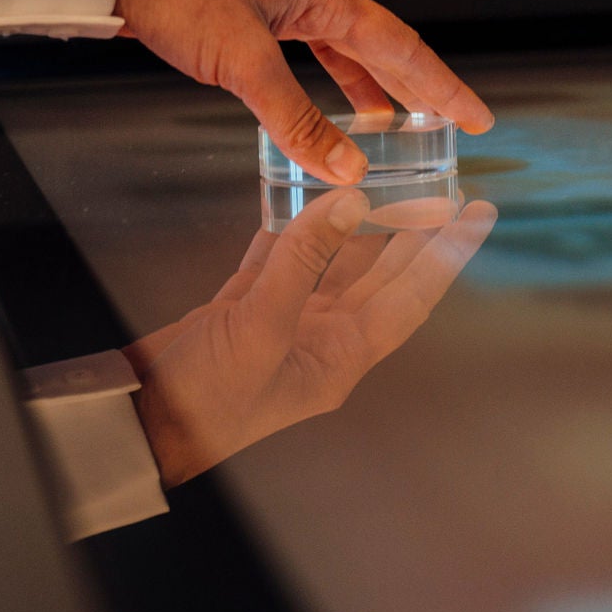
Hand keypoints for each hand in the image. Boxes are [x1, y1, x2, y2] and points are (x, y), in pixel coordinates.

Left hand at [113, 0, 494, 184]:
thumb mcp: (243, 63)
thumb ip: (297, 119)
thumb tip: (346, 168)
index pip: (401, 47)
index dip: (443, 86)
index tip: (476, 115)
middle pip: (383, 47)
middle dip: (422, 86)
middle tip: (456, 120)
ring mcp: (281, 5)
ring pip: (346, 52)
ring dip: (376, 86)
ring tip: (399, 121)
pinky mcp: (251, 20)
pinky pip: (311, 56)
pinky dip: (331, 83)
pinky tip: (334, 104)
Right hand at [123, 188, 496, 485]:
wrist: (132, 428)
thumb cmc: (200, 402)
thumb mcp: (258, 329)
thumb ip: (304, 263)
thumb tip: (351, 203)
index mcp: (341, 357)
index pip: (412, 295)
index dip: (447, 253)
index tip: (479, 214)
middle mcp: (320, 340)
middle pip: (381, 276)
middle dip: (413, 234)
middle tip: (442, 189)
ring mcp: (280, 326)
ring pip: (331, 264)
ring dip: (354, 226)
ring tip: (382, 184)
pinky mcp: (239, 313)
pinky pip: (276, 260)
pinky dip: (289, 229)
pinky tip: (301, 198)